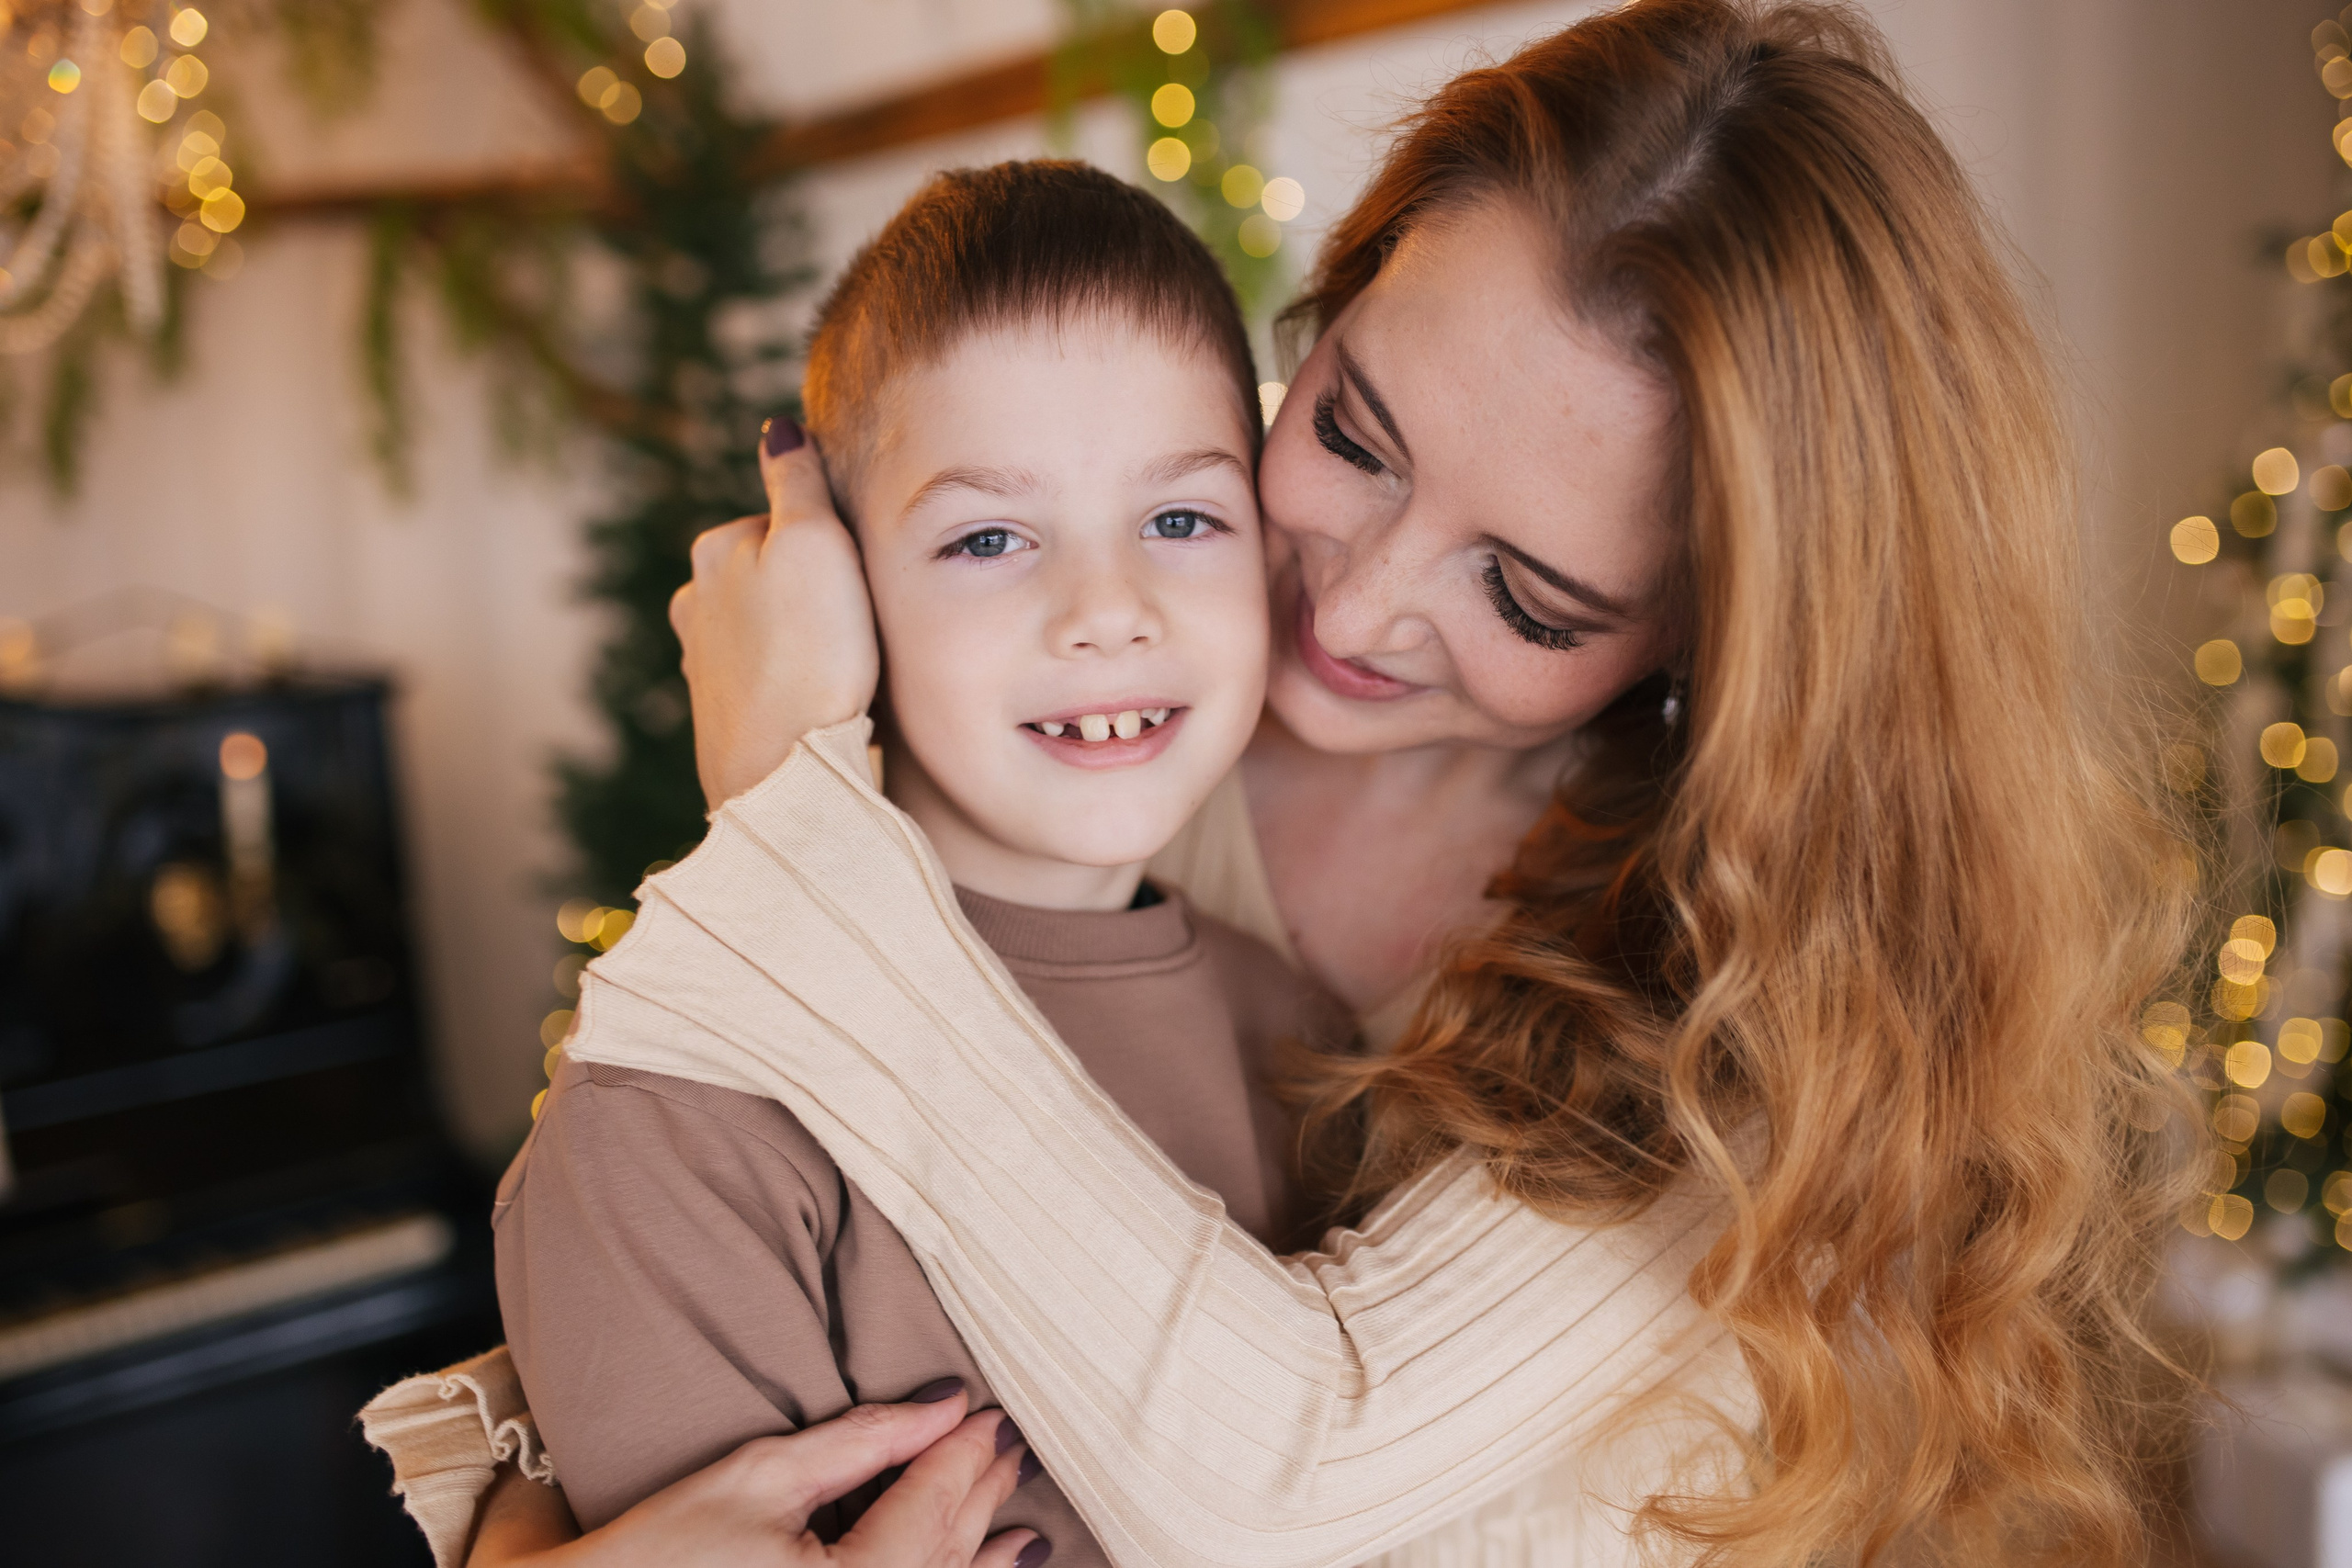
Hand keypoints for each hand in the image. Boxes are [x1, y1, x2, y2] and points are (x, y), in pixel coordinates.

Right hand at [467, 1386, 1045, 1567]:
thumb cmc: (658, 1551)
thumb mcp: (760, 1477)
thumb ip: (862, 1441)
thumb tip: (942, 1403)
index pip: (930, 1504)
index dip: (964, 1453)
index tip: (991, 1412)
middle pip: (944, 1554)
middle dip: (980, 1498)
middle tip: (1012, 1447)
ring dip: (981, 1559)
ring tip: (1024, 1530)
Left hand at [670, 420, 880, 809]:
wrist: (787, 773)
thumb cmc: (812, 657)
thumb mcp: (816, 545)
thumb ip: (797, 482)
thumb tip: (778, 429)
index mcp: (714, 553)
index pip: (787, 524)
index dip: (836, 549)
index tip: (863, 582)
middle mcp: (693, 605)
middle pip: (775, 577)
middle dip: (814, 595)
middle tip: (859, 628)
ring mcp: (702, 665)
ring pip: (770, 631)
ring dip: (804, 642)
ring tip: (845, 670)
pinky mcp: (721, 718)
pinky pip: (768, 682)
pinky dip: (794, 685)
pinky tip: (822, 706)